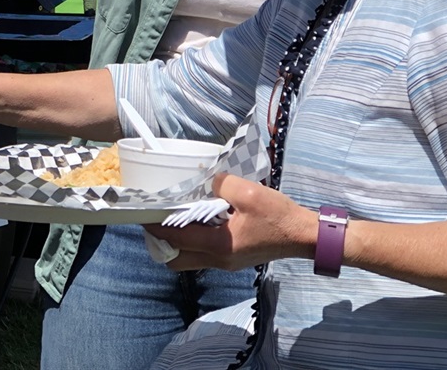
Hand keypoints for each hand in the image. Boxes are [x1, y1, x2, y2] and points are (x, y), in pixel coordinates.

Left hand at [145, 174, 316, 271]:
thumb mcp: (248, 193)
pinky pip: (203, 256)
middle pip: (176, 260)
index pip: (176, 239)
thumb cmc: (277, 215)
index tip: (142, 214)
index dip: (156, 227)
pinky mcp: (234, 260)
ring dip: (177, 244)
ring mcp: (226, 263)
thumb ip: (221, 184)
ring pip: (189, 261)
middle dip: (162, 243)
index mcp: (218, 245)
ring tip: (175, 220)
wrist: (303, 236)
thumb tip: (206, 182)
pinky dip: (194, 243)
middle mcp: (218, 259)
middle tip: (158, 219)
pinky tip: (198, 223)